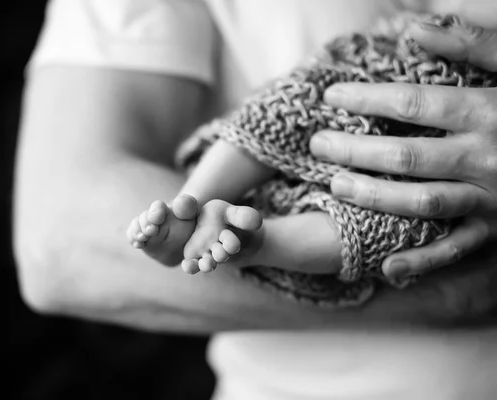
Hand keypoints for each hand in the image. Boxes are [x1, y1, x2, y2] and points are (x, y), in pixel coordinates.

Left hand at [309, 15, 496, 280]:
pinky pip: (459, 250)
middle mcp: (487, 157)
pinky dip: (425, 263)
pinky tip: (388, 270)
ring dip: (376, 198)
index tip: (331, 97)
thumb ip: (472, 44)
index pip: (415, 103)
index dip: (368, 99)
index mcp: (489, 112)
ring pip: (425, 202)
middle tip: (318, 145)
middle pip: (409, 156)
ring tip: (335, 186)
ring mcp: (492, 198)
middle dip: (357, 150)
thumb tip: (414, 27)